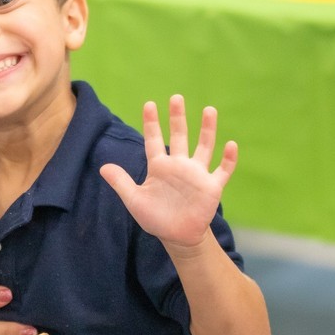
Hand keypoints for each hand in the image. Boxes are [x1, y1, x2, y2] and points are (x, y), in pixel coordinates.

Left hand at [100, 95, 236, 249]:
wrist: (177, 237)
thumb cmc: (155, 218)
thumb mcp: (134, 200)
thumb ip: (121, 182)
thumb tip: (102, 167)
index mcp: (159, 166)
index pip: (153, 140)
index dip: (151, 123)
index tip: (149, 104)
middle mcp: (179, 165)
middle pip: (179, 136)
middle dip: (177, 117)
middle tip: (176, 97)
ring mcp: (197, 174)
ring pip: (204, 146)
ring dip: (207, 129)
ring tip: (209, 110)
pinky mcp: (212, 187)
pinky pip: (222, 170)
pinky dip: (228, 159)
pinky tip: (231, 145)